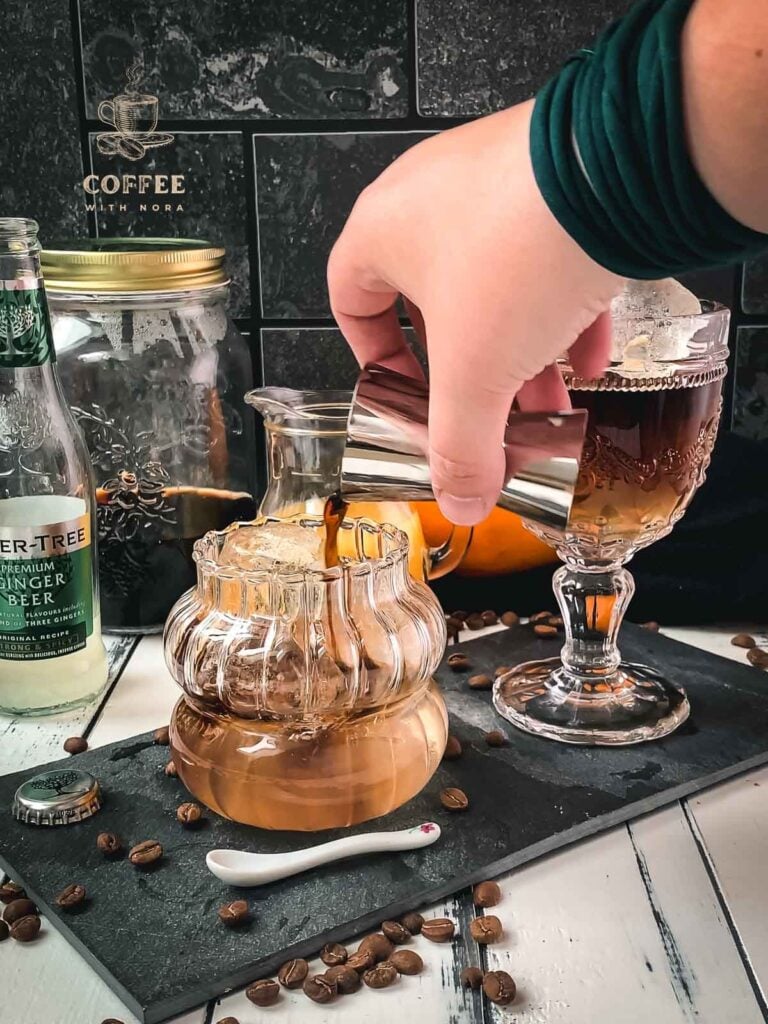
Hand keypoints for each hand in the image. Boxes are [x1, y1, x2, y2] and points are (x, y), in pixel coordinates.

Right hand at [328, 100, 624, 524]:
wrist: (617, 168)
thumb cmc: (518, 250)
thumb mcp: (475, 374)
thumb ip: (460, 447)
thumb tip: (459, 499)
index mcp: (383, 231)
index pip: (352, 302)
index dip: (377, 362)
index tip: (411, 399)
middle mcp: (432, 198)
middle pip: (436, 308)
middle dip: (471, 376)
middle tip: (494, 419)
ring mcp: (495, 183)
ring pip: (496, 288)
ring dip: (520, 354)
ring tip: (551, 403)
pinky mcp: (554, 180)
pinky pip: (545, 257)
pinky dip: (561, 313)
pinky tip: (588, 355)